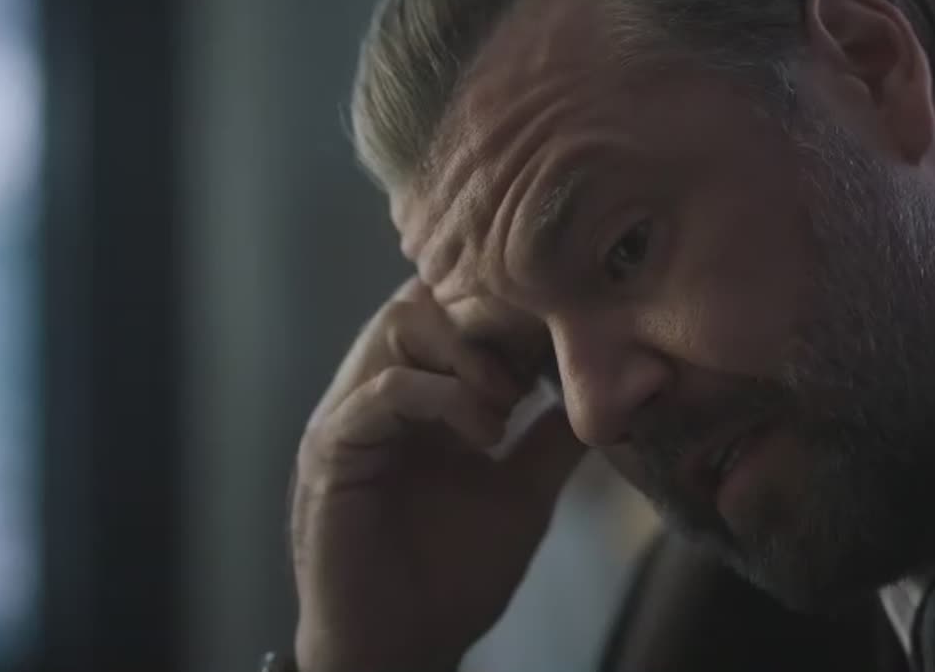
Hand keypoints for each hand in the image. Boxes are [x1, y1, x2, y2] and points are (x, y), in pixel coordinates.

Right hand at [291, 278, 583, 671]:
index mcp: (415, 398)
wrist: (404, 649)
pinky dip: (443, 398)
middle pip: (420, 296)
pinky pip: (384, 390)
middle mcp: (374, 393)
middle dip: (485, 323)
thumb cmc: (451, 576)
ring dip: (466, 355)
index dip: (503, 311)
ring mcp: (350, 415)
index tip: (556, 343)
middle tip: (528, 378)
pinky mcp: (332, 450)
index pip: (447, 307)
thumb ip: (548, 441)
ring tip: (503, 408)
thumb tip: (601, 394)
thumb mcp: (520, 494)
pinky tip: (484, 436)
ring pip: (397, 323)